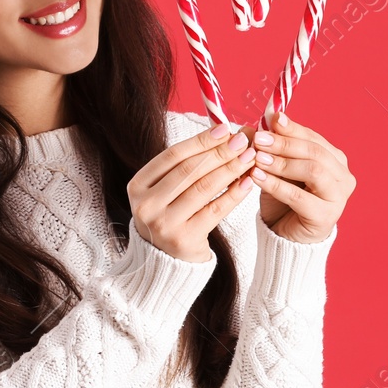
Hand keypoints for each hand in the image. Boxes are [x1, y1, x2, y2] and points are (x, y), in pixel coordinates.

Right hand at [126, 122, 257, 261]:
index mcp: (138, 185)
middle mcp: (146, 205)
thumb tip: (223, 132)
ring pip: (203, 188)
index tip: (225, 129)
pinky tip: (248, 182)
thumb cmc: (170, 213)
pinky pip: (215, 210)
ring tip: (249, 157)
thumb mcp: (165, 188)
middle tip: (242, 141)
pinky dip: (234, 194)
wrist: (165, 258)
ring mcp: (164, 224)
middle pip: (189, 170)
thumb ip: (187, 163)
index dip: (201, 140)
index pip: (173, 155)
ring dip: (230, 169)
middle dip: (219, 152)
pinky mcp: (185, 239)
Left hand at [248, 111, 354, 243]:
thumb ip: (280, 145)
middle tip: (259, 140)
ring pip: (312, 171)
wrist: (285, 237)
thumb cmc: (284, 200)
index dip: (291, 129)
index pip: (314, 138)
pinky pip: (299, 196)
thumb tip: (271, 116)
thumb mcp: (281, 168)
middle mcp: (343, 177)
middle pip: (315, 153)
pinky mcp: (326, 217)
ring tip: (257, 158)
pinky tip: (256, 177)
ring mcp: (338, 198)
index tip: (269, 120)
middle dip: (285, 144)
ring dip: (282, 163)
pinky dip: (275, 184)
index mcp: (336, 160)